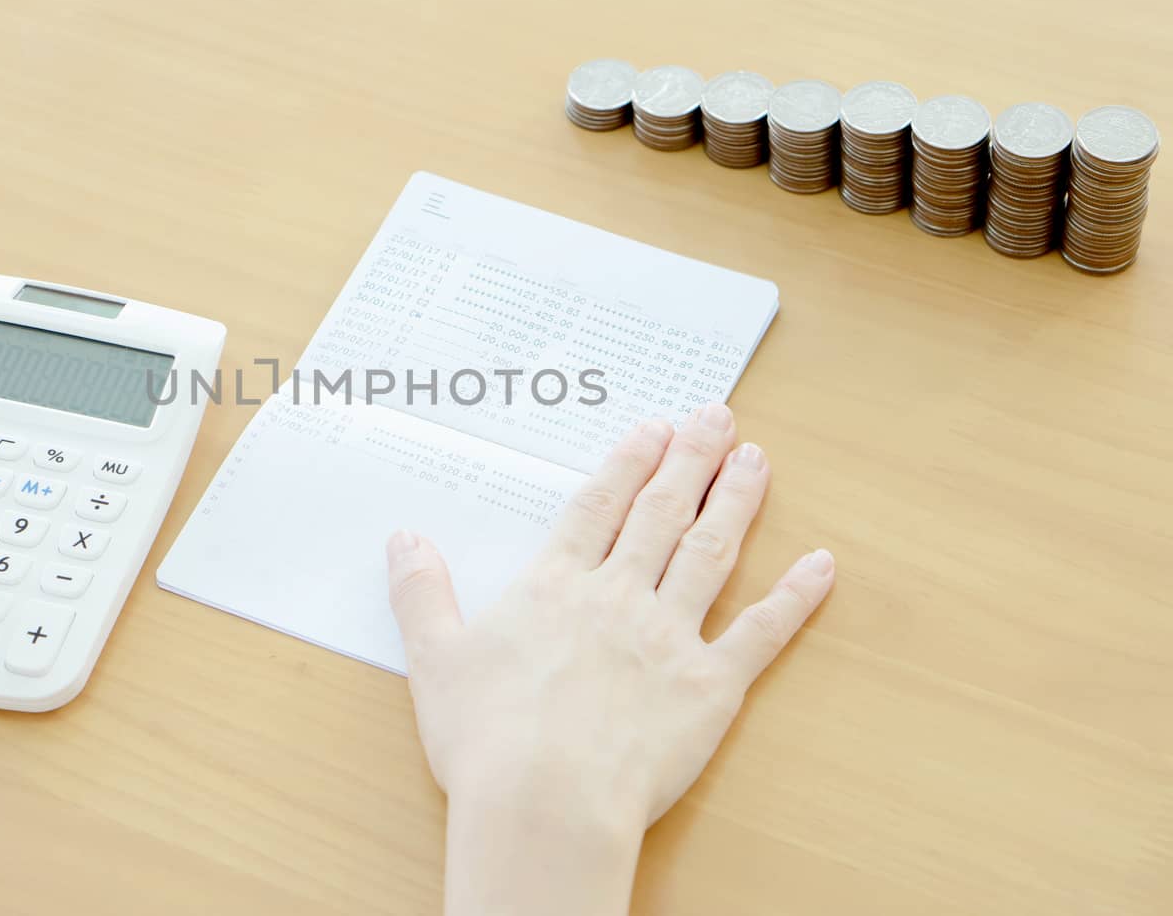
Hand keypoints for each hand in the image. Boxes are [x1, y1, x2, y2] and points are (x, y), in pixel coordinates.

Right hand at [386, 404, 834, 915]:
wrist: (545, 805)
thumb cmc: (487, 741)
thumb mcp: (434, 659)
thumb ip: (421, 593)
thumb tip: (403, 540)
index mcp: (555, 588)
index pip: (597, 507)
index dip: (626, 463)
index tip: (653, 429)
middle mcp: (618, 597)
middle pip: (660, 514)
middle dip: (689, 460)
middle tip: (717, 416)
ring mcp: (668, 637)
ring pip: (710, 553)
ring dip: (736, 502)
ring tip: (755, 461)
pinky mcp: (709, 686)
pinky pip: (760, 633)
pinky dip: (794, 598)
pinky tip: (820, 565)